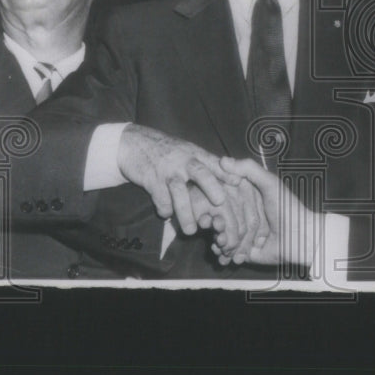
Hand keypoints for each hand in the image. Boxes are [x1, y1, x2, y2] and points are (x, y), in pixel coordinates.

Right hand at [117, 124, 236, 234]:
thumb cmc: (167, 151)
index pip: (215, 163)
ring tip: (191, 231)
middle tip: (220, 202)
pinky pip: (160, 198)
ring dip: (185, 212)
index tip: (239, 183)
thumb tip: (233, 177)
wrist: (134, 143)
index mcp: (196, 154)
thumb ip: (207, 164)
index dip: (228, 172)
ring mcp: (167, 170)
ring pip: (179, 191)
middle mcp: (184, 161)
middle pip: (200, 173)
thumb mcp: (189, 152)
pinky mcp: (150, 179)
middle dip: (211, 187)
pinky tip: (167, 214)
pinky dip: (164, 209)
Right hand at [211, 157, 319, 266]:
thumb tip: (223, 159)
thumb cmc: (287, 207)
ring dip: (218, 242)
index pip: (221, 200)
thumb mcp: (270, 183)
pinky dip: (223, 255)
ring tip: (221, 243)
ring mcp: (242, 234)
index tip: (207, 207)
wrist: (300, 237)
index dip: (212, 203)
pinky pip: (228, 254)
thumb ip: (248, 169)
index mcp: (244, 198)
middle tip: (216, 227)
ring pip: (221, 238)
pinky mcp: (244, 252)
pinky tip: (224, 255)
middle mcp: (241, 216)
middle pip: (219, 220)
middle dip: (215, 225)